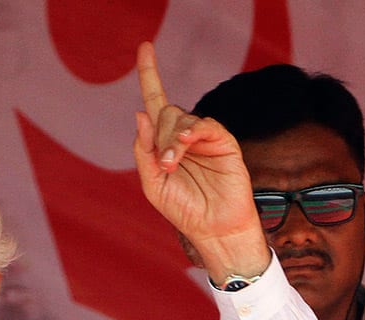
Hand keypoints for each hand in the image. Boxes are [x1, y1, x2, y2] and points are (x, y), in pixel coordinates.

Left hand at [133, 42, 268, 281]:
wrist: (213, 228)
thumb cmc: (183, 209)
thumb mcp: (152, 183)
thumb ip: (144, 151)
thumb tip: (140, 113)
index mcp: (163, 143)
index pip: (154, 103)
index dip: (149, 75)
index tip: (145, 46)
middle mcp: (184, 136)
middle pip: (165, 112)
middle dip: (159, 135)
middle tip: (165, 164)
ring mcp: (204, 137)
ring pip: (182, 117)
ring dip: (172, 140)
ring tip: (174, 164)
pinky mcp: (224, 142)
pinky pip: (206, 124)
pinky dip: (192, 132)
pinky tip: (186, 144)